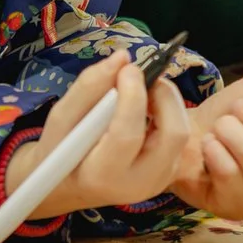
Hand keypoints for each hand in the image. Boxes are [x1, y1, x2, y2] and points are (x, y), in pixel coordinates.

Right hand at [20, 52, 191, 217]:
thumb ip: (89, 87)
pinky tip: (145, 108)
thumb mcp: (61, 119)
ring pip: (181, 132)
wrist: (70, 185)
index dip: (133, 96)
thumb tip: (123, 57)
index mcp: (103, 176)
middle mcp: (139, 183)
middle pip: (174, 134)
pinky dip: (167, 112)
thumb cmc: (60, 151)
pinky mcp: (170, 172)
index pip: (128, 135)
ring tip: (141, 90)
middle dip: (163, 95)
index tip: (128, 68)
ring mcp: (160, 181)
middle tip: (143, 76)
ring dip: (166, 101)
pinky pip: (179, 135)